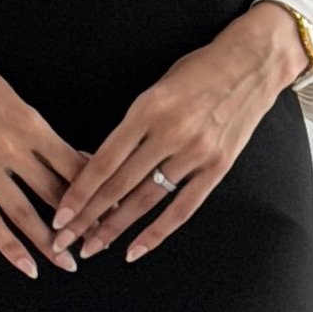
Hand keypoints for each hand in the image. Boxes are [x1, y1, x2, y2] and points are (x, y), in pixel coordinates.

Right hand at [0, 13, 81, 277]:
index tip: (111, 204)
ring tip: (68, 263)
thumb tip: (67, 156)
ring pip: (25, 213)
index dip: (95, 187)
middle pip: (55, 192)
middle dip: (80, 219)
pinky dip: (8, 246)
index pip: (72, 163)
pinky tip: (27, 265)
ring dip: (50, 242)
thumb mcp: (8, 93)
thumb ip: (34, 128)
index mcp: (27, 121)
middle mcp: (8, 147)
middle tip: (99, 239)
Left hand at [48, 1, 308, 264]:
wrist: (253, 63)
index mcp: (148, 108)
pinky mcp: (218, 167)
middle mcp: (171, 132)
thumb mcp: (157, 87)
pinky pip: (182, 208)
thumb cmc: (199, 70)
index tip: (59, 215)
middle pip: (119, 185)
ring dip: (115, 228)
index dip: (78, 192)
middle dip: (87, 217)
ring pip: (146, 200)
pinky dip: (157, 232)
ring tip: (92, 247)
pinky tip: (135, 249)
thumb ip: (133, 125)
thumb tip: (103, 165)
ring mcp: (196, 152)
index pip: (104, 160)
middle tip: (64, 240)